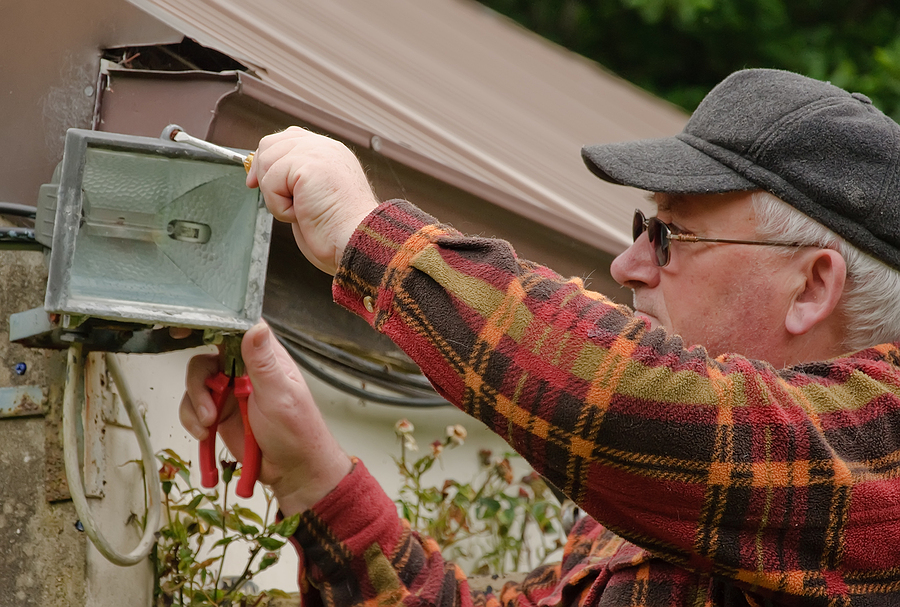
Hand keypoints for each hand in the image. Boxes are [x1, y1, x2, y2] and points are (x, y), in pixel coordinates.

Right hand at [180, 322, 351, 514]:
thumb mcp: (280, 395)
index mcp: (266, 358)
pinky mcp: (218, 413)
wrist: (292, 471)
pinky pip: (193, 408)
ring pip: (196, 383)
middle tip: (203, 398)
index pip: (238, 329)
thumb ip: (263, 363)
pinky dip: (192, 420)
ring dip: (195, 404)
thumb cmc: (298, 431)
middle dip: (199, 380)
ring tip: (210, 423)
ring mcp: (230, 391)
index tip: (188, 328)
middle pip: (207, 357)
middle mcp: (245, 370)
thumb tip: (255, 328)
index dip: (213, 323)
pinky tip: (205, 432)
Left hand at [247, 127, 379, 274]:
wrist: (358, 242)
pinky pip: (271, 182)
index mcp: (331, 154)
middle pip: (270, 144)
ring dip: (275, 196)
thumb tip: (264, 176)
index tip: (254, 182)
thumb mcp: (316, 197)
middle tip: (282, 202)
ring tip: (301, 211)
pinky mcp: (308, 165)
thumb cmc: (341, 232)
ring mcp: (318, 153)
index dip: (267, 158)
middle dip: (264, 176)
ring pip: (267, 162)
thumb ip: (296, 179)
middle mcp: (325, 148)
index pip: (289, 139)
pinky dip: (279, 206)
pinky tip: (302, 214)